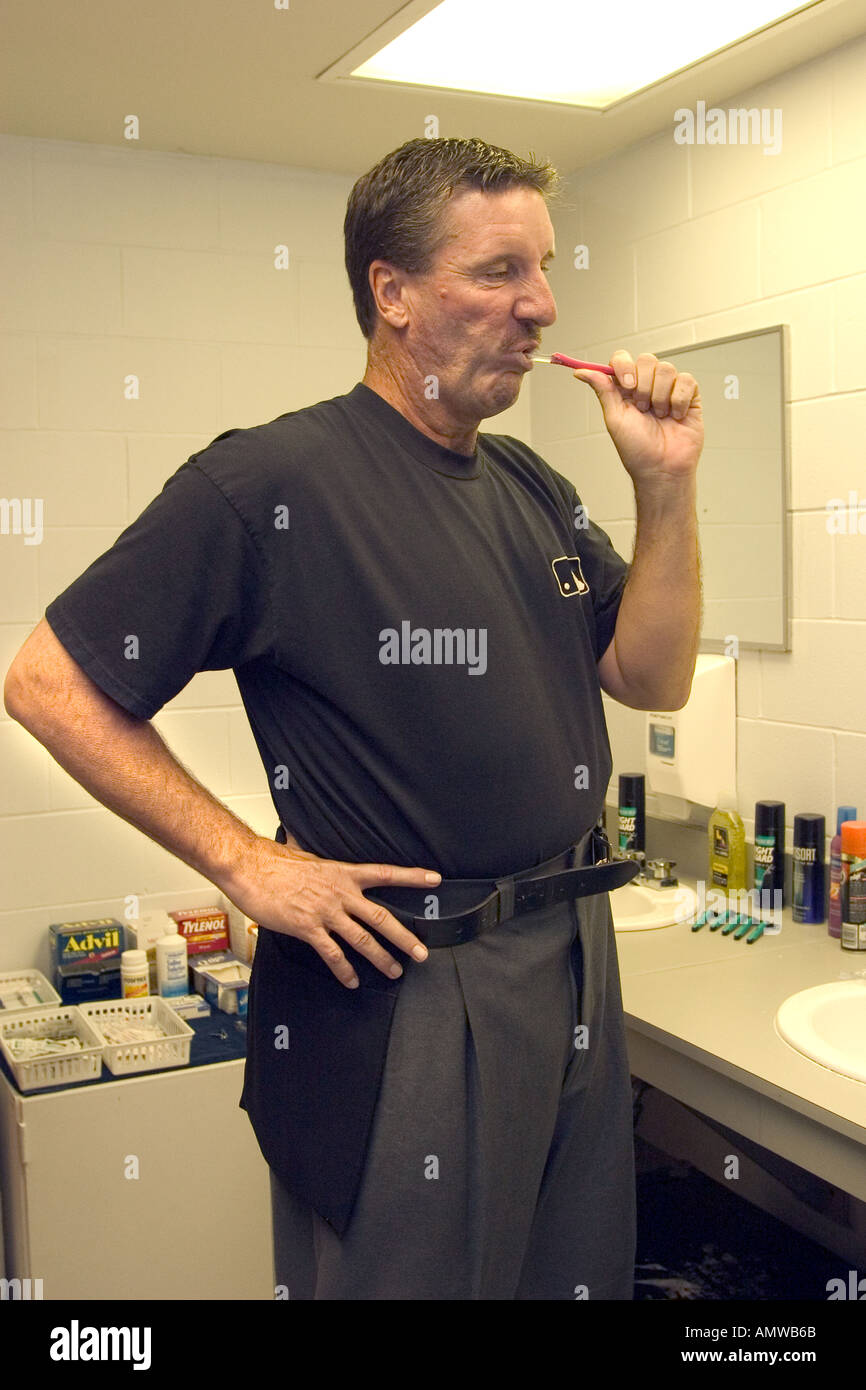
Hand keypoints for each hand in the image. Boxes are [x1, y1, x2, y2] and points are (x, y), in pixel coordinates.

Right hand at [225, 832, 439, 987]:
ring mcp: (326, 912)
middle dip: (405, 937)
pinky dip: (344, 970)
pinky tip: (351, 981)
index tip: (435, 879)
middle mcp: (341, 893)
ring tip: (395, 971)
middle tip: (422, 952)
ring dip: (381, 958)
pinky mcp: (308, 928)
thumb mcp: (306, 854)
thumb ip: (319, 860)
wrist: (250, 868)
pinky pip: (332, 954)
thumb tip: (313, 849)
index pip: (386, 873)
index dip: (412, 876)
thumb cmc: (273, 861)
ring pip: (362, 939)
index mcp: (343, 872)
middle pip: (381, 917)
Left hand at [572, 351, 702, 483]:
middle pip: (647, 360)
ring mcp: (668, 389)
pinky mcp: (689, 395)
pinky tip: (676, 416)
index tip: (627, 385)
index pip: (622, 359)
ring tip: (661, 416)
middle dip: (644, 386)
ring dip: (661, 396)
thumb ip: (602, 390)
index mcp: (625, 389)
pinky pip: (686, 380)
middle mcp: (647, 385)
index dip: (624, 367)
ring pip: (666, 369)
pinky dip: (678, 400)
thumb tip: (581, 372)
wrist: (662, 468)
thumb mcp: (614, 418)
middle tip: (643, 409)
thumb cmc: (637, 450)